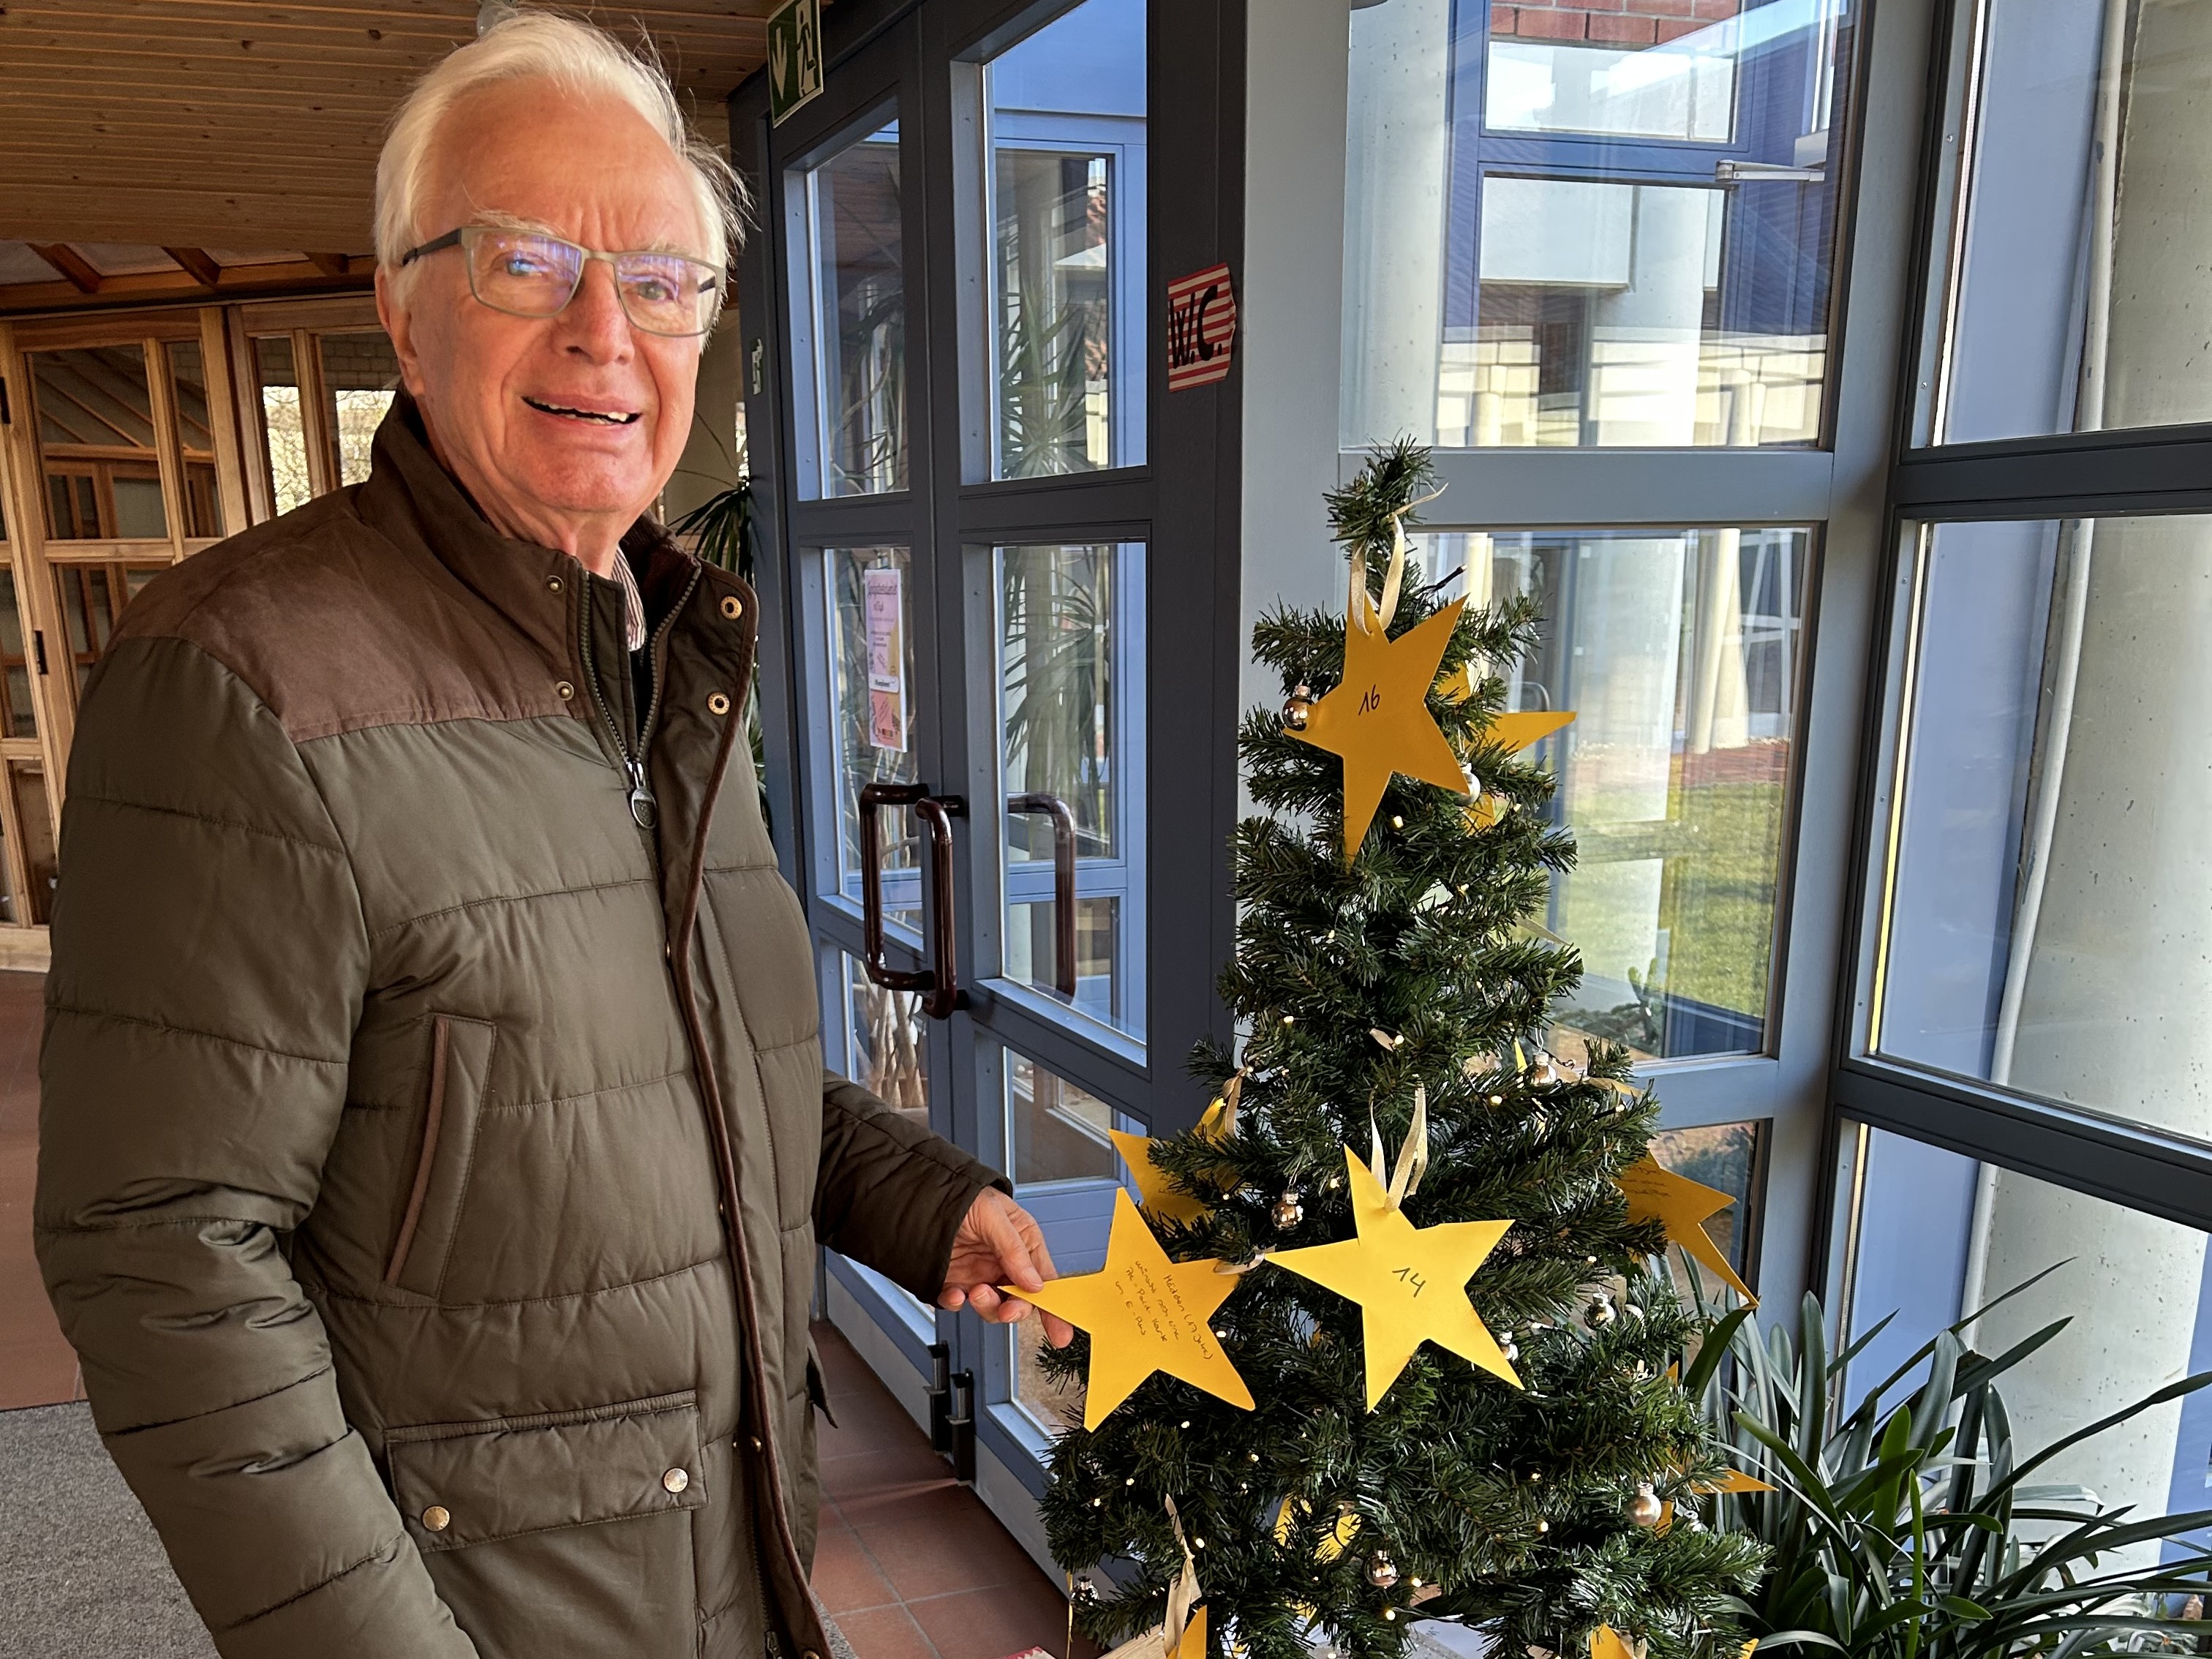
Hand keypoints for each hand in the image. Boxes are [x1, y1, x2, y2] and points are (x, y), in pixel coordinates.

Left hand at [938, 1189, 1074, 1345]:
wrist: (925, 1197)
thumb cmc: (966, 1196)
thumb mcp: (994, 1215)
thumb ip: (1014, 1249)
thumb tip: (1034, 1282)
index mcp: (1024, 1244)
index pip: (1046, 1281)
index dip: (1055, 1309)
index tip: (1060, 1332)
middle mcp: (1006, 1264)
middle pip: (1021, 1301)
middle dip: (1015, 1309)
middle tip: (1007, 1309)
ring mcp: (982, 1275)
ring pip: (993, 1307)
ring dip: (987, 1306)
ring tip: (976, 1291)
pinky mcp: (957, 1283)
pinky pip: (959, 1303)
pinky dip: (957, 1304)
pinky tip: (955, 1294)